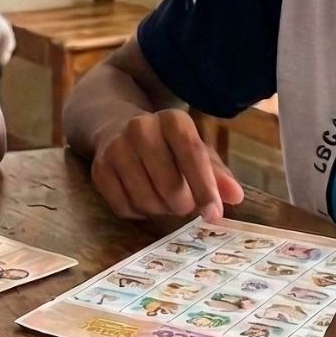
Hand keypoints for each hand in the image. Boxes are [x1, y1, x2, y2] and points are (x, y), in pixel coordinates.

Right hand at [92, 109, 242, 221]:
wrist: (115, 126)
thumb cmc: (166, 145)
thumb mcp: (194, 150)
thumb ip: (216, 174)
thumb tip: (236, 197)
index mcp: (173, 121)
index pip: (193, 155)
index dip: (205, 189)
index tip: (214, 215)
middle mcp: (141, 128)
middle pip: (170, 185)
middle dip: (182, 204)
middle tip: (184, 204)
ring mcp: (116, 148)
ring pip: (146, 200)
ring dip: (160, 210)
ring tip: (162, 198)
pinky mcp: (99, 169)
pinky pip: (124, 208)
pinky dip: (138, 212)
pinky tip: (141, 197)